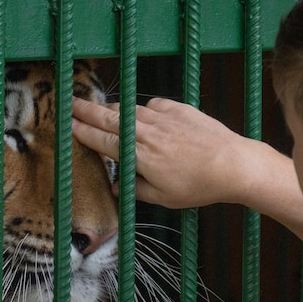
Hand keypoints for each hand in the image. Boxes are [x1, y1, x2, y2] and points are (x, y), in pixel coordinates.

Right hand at [72, 97, 251, 208]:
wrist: (233, 164)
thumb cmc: (199, 186)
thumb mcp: (164, 197)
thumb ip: (136, 190)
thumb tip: (115, 187)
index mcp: (140, 156)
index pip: (104, 141)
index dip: (84, 133)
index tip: (69, 126)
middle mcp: (147, 133)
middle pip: (109, 118)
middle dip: (87, 110)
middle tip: (70, 103)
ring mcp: (163, 118)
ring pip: (129, 109)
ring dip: (111, 108)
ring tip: (99, 109)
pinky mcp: (179, 109)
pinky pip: (153, 105)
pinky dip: (142, 108)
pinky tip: (140, 113)